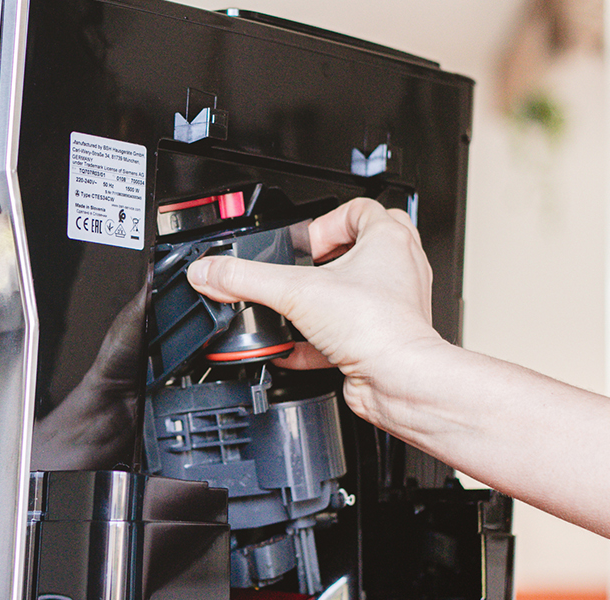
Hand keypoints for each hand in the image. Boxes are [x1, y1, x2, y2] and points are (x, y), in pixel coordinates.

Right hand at [186, 198, 446, 415]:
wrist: (398, 380)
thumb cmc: (377, 327)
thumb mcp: (296, 292)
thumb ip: (246, 279)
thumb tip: (210, 270)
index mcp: (389, 240)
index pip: (358, 209)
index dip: (323, 222)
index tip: (300, 244)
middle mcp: (398, 269)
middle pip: (360, 247)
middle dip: (325, 258)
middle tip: (300, 267)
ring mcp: (393, 305)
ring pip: (355, 290)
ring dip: (322, 298)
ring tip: (296, 304)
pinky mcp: (381, 338)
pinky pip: (347, 331)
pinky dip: (317, 338)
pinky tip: (292, 347)